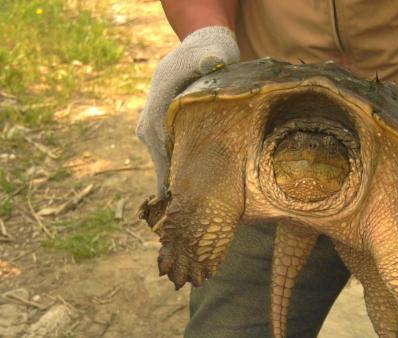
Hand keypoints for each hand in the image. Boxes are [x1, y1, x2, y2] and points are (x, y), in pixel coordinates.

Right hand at [136, 26, 239, 197]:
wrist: (196, 49)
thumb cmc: (205, 55)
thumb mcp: (210, 53)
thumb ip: (209, 60)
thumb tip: (212, 62)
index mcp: (158, 106)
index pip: (161, 147)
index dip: (169, 176)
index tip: (178, 202)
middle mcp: (150, 121)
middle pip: (160, 161)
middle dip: (173, 187)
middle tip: (187, 216)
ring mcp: (153, 128)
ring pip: (163, 162)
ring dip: (175, 182)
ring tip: (188, 211)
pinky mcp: (162, 133)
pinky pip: (167, 158)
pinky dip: (177, 173)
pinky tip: (189, 193)